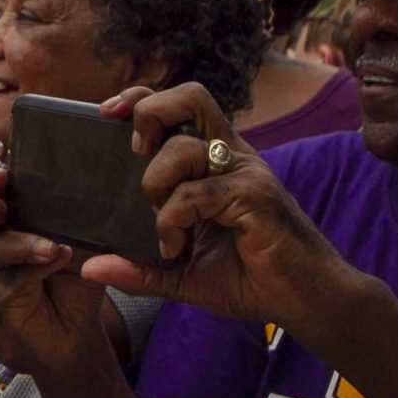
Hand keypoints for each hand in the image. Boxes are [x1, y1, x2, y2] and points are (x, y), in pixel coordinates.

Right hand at [0, 166, 116, 374]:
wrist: (77, 334)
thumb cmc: (78, 282)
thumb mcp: (86, 243)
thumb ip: (84, 219)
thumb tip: (102, 187)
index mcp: (18, 219)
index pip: (3, 191)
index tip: (3, 169)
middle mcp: (1, 239)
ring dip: (22, 243)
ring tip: (51, 247)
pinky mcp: (1, 296)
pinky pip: (13, 279)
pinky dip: (35, 269)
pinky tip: (57, 260)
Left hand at [67, 84, 349, 326]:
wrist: (307, 301)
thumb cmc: (250, 279)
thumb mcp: (181, 274)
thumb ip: (138, 269)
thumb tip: (90, 268)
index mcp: (215, 162)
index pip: (181, 106)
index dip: (143, 98)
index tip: (109, 113)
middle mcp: (231, 157)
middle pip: (191, 96)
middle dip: (150, 113)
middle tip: (135, 153)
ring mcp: (246, 173)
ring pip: (185, 147)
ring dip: (156, 183)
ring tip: (159, 223)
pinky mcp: (255, 195)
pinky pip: (196, 193)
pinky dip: (172, 220)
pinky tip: (175, 246)